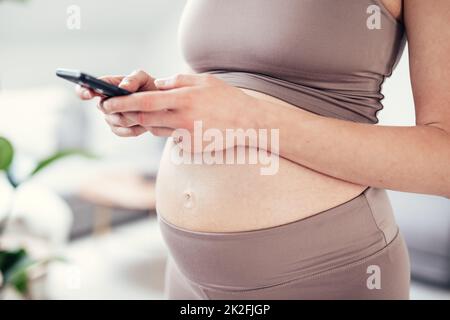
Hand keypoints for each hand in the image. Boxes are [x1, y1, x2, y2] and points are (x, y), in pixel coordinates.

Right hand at [75, 70, 157, 136]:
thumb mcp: (143, 78)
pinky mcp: (118, 130)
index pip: (86, 88)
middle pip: (105, 108)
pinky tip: (145, 122)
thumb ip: (133, 79)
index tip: (89, 93)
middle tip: (136, 102)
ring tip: (146, 111)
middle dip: (121, 105)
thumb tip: (123, 87)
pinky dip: (136, 127)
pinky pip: (123, 131)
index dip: (84, 91)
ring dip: (133, 116)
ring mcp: (110, 117)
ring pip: (117, 120)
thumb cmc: (149, 87)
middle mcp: (104, 102)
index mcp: (105, 86)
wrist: (162, 105)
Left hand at [101, 73, 259, 148]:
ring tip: (159, 114)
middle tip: (121, 111)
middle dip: (129, 115)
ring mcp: (187, 136)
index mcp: (183, 99)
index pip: (144, 102)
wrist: (248, 123)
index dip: (123, 102)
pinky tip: (185, 124)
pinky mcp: (191, 147)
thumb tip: (156, 85)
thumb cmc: (227, 98)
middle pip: (145, 119)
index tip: (108, 102)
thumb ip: (178, 81)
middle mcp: (182, 119)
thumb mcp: (204, 81)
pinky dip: (171, 131)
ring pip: (157, 130)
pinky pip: (173, 139)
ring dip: (151, 123)